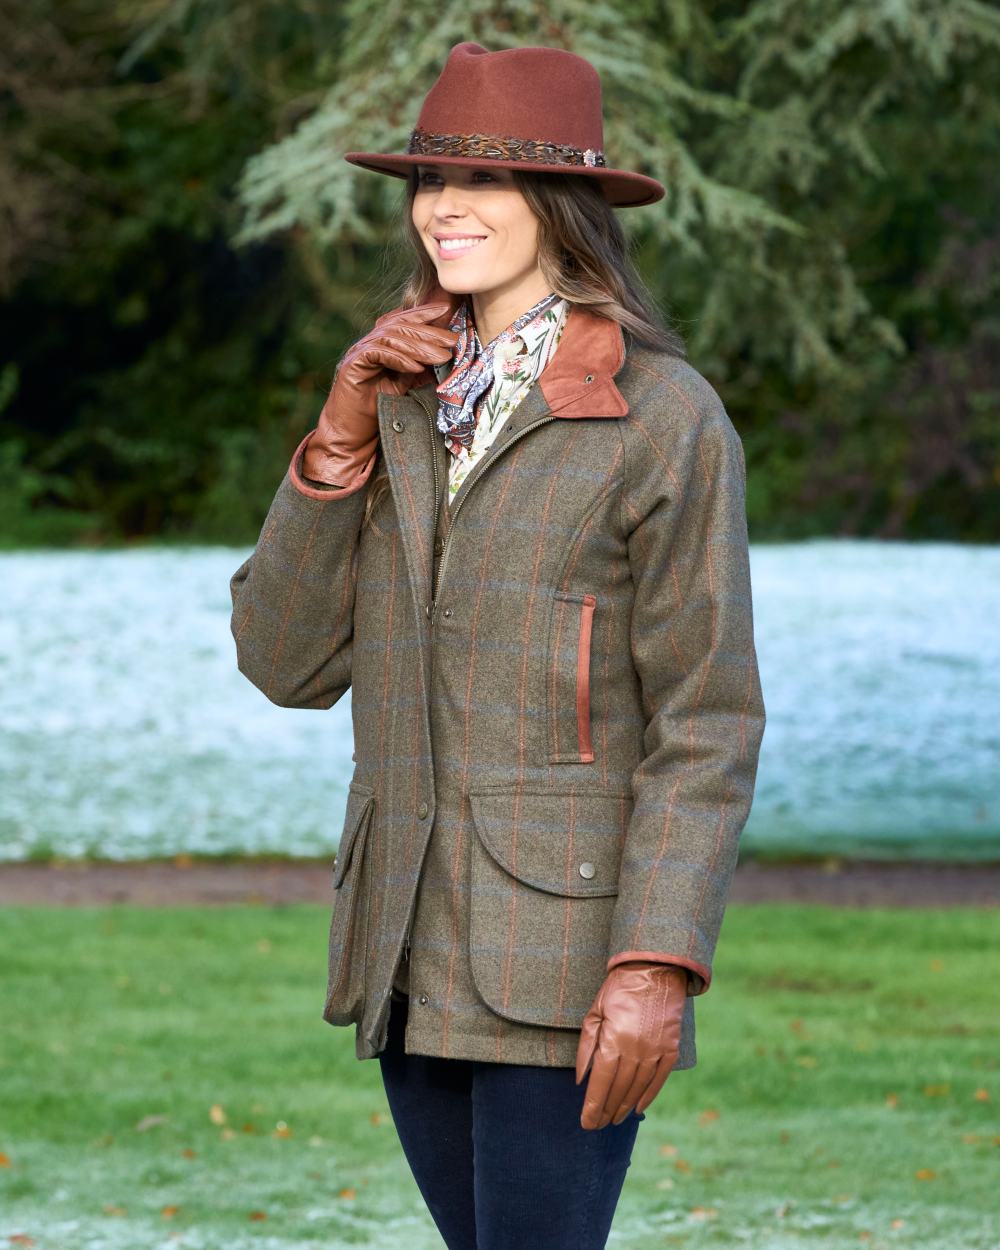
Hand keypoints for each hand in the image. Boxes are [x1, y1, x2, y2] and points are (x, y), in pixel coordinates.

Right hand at [301, 299, 459, 486]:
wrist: (352, 432)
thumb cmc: (376, 410)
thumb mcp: (403, 384)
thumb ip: (416, 367)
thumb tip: (442, 355)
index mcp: (380, 344)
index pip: (402, 321)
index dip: (423, 313)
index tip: (446, 310)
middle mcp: (368, 343)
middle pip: (400, 327)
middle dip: (428, 332)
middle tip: (452, 340)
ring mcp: (358, 352)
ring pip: (391, 338)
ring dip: (419, 347)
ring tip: (441, 357)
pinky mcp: (351, 365)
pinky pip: (378, 353)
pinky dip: (399, 358)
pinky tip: (416, 366)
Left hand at [575, 962, 687, 1129]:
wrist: (654, 968)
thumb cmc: (619, 988)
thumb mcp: (595, 1012)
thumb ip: (587, 1046)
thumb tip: (581, 1079)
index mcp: (614, 1039)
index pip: (601, 1082)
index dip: (593, 1105)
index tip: (586, 1122)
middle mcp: (636, 1049)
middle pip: (619, 1089)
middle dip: (606, 1110)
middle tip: (597, 1125)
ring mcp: (656, 1049)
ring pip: (638, 1088)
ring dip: (625, 1106)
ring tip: (615, 1119)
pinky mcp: (671, 1047)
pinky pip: (659, 1079)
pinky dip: (649, 1095)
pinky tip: (639, 1107)